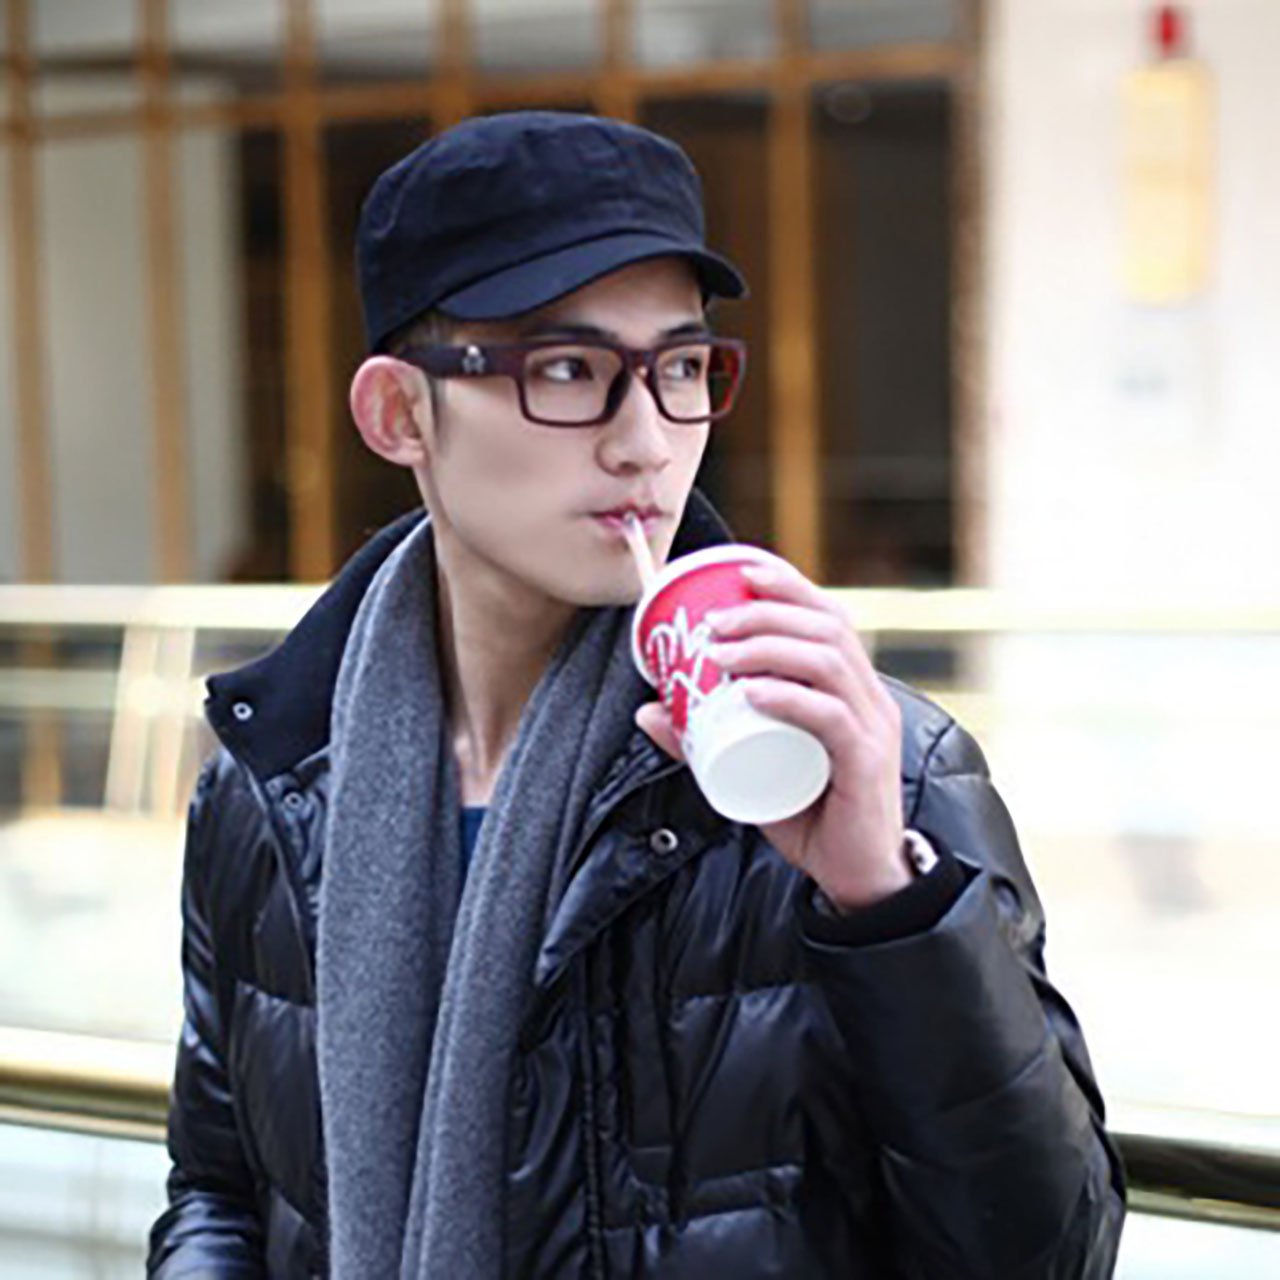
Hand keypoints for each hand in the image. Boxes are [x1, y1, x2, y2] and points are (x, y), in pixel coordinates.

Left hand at [635, 559, 907, 909]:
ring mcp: (872, 728)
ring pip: (829, 662)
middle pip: (828, 627)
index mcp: (850, 686)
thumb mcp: (748, 769)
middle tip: (713, 621)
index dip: (789, 584)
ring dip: (770, 645)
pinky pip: (831, 717)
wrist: (856, 879)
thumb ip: (703, 741)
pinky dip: (789, 697)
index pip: (828, 615)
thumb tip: (647, 711)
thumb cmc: (810, 815)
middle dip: (767, 611)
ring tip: (721, 652)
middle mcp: (869, 697)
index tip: (741, 570)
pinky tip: (753, 692)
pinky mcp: (866, 763)